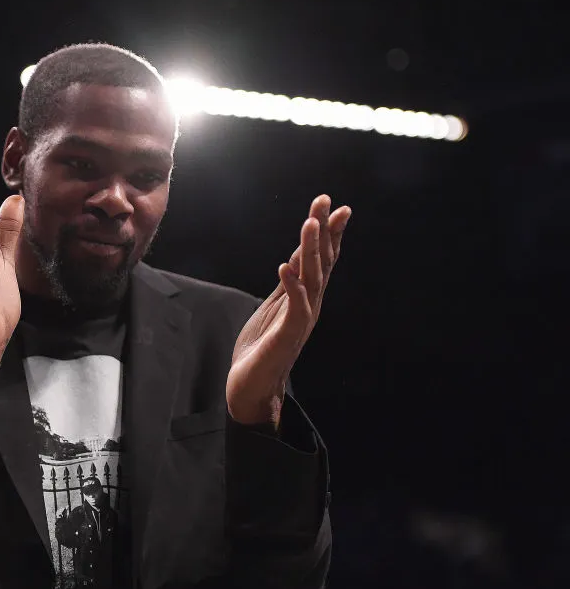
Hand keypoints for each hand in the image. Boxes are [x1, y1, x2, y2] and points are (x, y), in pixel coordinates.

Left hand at [225, 194, 350, 425]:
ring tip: (309, 223)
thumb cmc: (262, 347)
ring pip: (310, 279)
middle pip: (320, 262)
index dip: (328, 233)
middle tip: (326, 201)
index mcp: (306, 297)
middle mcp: (309, 305)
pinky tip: (284, 267)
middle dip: (324, 231)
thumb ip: (289, 283)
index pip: (320, 259)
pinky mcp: (287, 335)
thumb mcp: (275, 305)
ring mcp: (300, 320)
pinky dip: (291, 287)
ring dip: (309, 251)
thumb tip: (296, 255)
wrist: (252, 387)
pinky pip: (293, 307)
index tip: (334, 205)